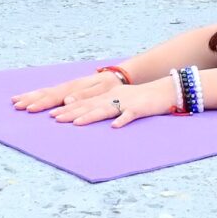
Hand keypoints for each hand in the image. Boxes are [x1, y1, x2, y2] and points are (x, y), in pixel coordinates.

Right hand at [11, 70, 121, 112]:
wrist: (117, 75)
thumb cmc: (110, 85)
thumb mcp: (101, 91)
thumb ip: (84, 96)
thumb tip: (66, 100)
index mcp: (74, 87)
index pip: (54, 96)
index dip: (41, 103)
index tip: (29, 109)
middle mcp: (68, 86)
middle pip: (46, 93)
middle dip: (30, 99)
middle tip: (16, 105)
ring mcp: (68, 86)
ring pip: (46, 91)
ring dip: (31, 96)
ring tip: (16, 101)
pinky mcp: (69, 88)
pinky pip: (50, 91)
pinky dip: (38, 95)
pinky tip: (31, 98)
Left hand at [48, 80, 171, 127]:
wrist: (165, 90)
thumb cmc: (140, 98)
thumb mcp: (119, 99)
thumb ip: (102, 104)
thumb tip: (82, 110)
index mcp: (108, 95)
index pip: (84, 102)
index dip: (68, 108)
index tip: (51, 114)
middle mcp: (113, 97)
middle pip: (90, 105)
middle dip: (72, 112)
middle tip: (54, 119)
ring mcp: (126, 102)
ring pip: (106, 109)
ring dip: (90, 115)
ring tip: (76, 123)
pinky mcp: (140, 108)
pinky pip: (130, 115)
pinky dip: (123, 120)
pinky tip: (114, 126)